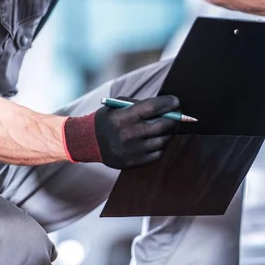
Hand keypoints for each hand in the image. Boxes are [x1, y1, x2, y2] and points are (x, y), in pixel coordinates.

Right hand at [63, 95, 179, 168]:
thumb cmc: (106, 119)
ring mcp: (131, 150)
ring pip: (162, 141)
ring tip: (168, 127)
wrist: (86, 142)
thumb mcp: (116, 106)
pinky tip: (157, 139)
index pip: (152, 108)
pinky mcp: (133, 162)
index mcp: (123, 117)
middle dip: (174, 119)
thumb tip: (164, 105)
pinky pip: (157, 154)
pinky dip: (160, 145)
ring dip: (168, 133)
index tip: (176, 101)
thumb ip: (138, 105)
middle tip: (178, 115)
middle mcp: (128, 134)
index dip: (167, 103)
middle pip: (161, 126)